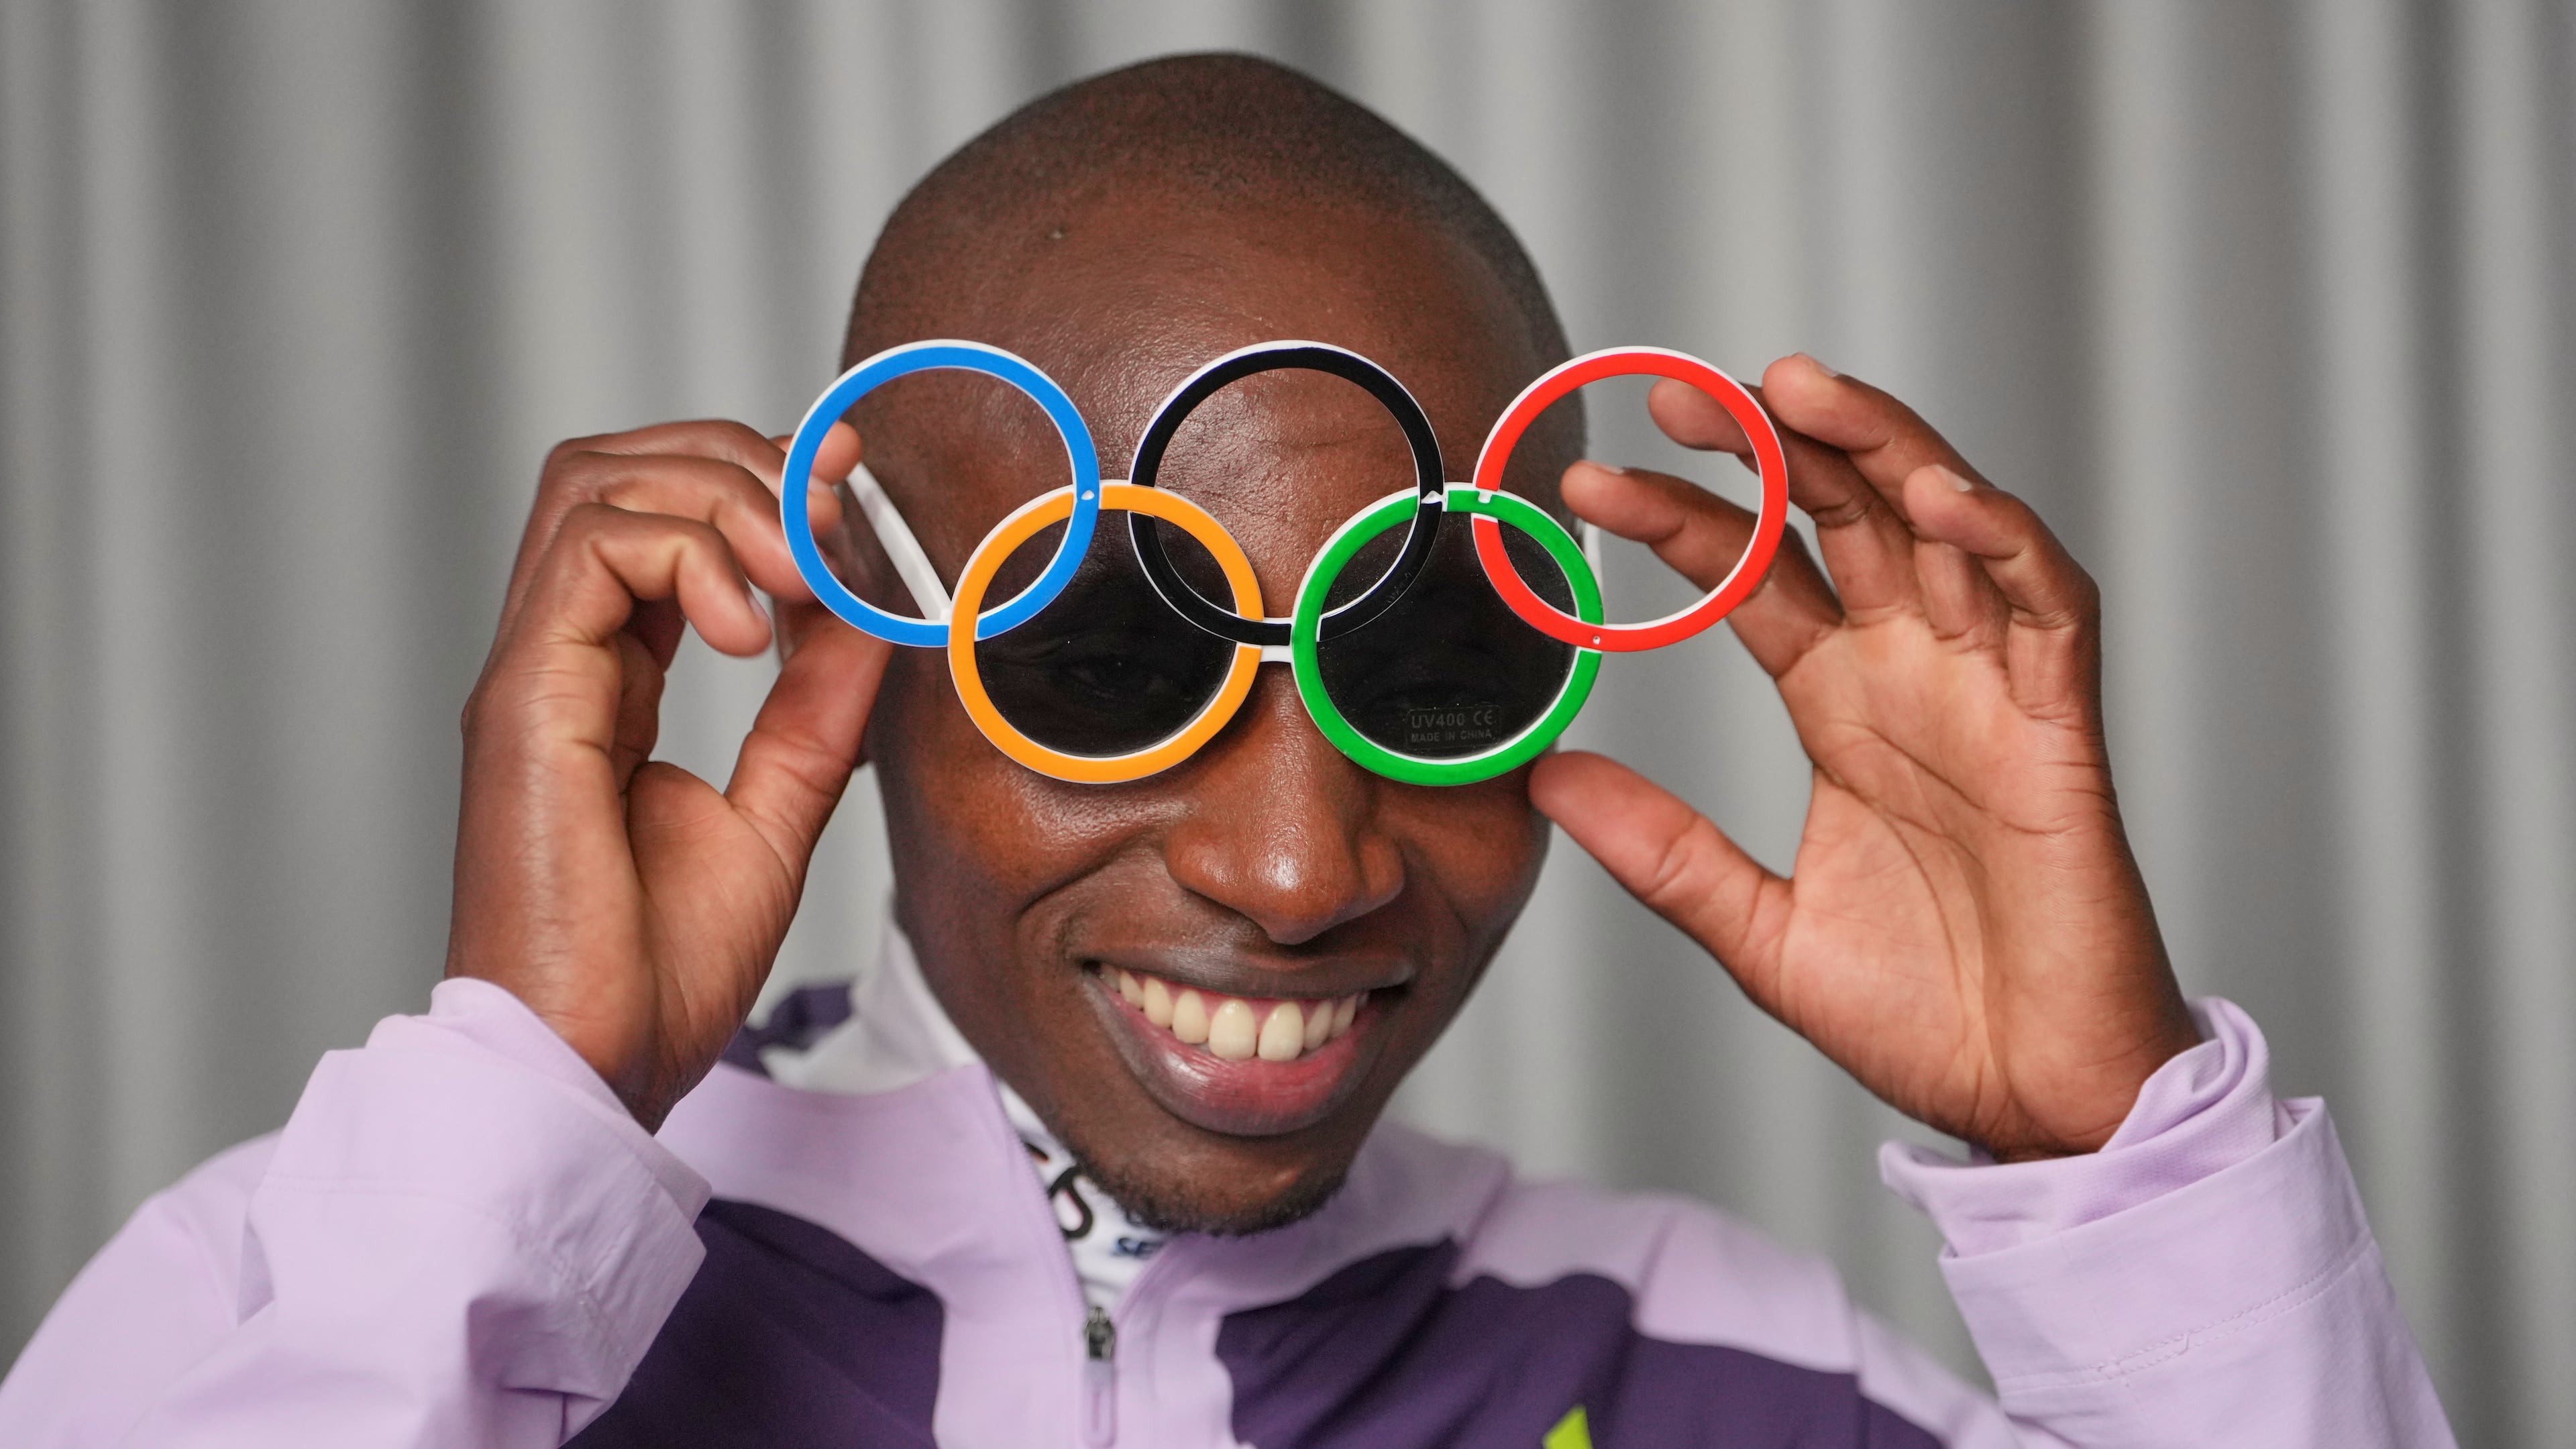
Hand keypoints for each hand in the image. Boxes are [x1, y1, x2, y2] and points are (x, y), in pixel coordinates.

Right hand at [446, 419, 888, 1128]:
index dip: (758, 480)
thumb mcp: (780, 812)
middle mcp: (560, 659)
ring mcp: (533, 672)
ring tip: (800, 572)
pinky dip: (690, 555)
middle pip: (617, 468)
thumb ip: (820, 708)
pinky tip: (753, 630)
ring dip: (722, 496)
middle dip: (740, 463)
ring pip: (595, 484)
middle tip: (831, 522)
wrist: (593, 1068)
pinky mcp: (523, 699)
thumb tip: (874, 615)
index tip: (852, 488)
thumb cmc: (657, 972)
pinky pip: (589, 552)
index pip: (660, 516)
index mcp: (609, 679)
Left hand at [1530, 355, 2197, 1158]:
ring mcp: (1991, 690)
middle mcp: (1914, 674)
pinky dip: (2000, 539)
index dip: (1680, 523)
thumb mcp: (1756, 929)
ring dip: (1878, 448)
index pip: (1752, 578)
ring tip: (1798, 391)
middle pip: (1841, 520)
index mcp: (1841, 705)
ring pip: (1944, 527)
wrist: (2030, 1099)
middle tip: (1679, 396)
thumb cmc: (1922, 1011)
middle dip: (1769, 447)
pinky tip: (1935, 493)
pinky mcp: (2062, 728)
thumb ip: (1661, 851)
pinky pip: (2046, 605)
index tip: (1589, 489)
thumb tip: (1542, 780)